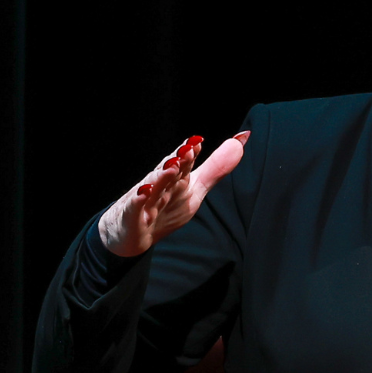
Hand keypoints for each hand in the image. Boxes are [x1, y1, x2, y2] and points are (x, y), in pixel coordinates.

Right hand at [97, 132, 249, 256]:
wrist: (131, 232)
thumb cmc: (166, 205)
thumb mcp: (195, 188)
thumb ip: (216, 167)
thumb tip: (240, 141)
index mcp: (177, 178)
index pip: (185, 163)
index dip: (191, 152)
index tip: (199, 141)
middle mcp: (162, 185)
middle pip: (171, 171)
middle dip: (180, 159)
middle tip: (190, 148)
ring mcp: (146, 200)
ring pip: (154, 186)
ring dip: (162, 175)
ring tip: (172, 165)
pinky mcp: (133, 217)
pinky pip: (136, 207)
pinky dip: (139, 200)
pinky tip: (143, 192)